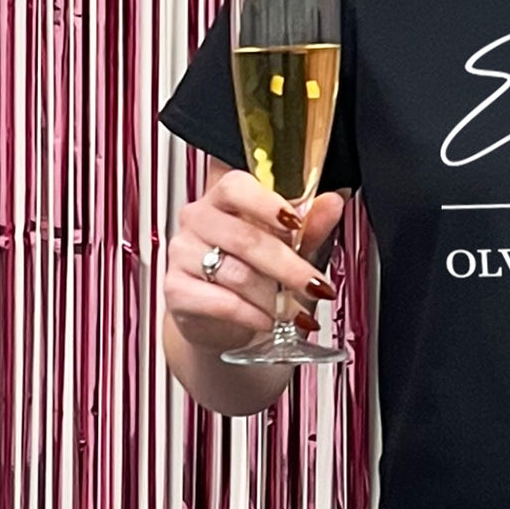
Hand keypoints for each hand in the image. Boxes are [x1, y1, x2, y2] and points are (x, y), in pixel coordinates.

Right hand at [164, 169, 349, 355]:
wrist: (223, 316)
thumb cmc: (255, 268)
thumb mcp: (288, 244)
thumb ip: (310, 224)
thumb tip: (333, 203)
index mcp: (223, 197)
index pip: (237, 187)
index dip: (267, 204)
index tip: (297, 224)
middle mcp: (197, 219)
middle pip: (245, 238)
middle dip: (288, 266)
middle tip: (316, 285)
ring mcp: (182, 254)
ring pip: (236, 274)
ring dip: (274, 298)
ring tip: (296, 312)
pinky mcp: (175, 290)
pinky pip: (219, 302)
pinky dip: (251, 314)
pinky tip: (269, 321)